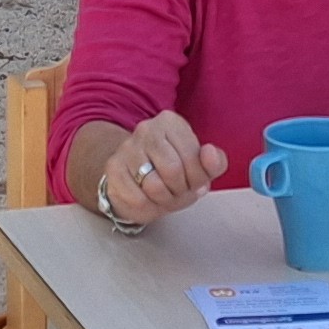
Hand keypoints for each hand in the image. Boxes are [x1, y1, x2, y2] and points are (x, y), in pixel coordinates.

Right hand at [82, 111, 223, 228]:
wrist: (138, 182)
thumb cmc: (174, 173)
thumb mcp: (201, 168)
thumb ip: (215, 162)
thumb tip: (210, 152)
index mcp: (171, 122)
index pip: (193, 156)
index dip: (197, 178)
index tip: (192, 180)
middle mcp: (146, 129)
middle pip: (173, 171)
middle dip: (180, 189)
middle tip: (177, 190)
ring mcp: (127, 147)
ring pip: (153, 186)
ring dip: (164, 199)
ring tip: (163, 195)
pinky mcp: (113, 168)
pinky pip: (137, 198)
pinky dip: (147, 206)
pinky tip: (147, 198)